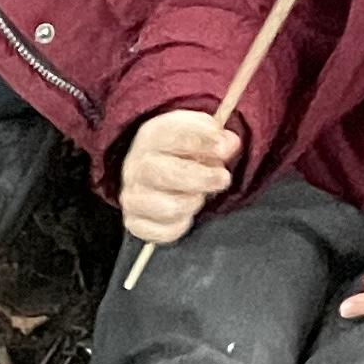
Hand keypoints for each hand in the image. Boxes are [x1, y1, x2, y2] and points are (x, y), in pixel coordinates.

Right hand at [118, 106, 237, 246]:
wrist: (151, 168)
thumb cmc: (180, 149)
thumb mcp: (198, 131)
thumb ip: (216, 136)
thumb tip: (230, 145)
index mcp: (152, 136)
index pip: (175, 137)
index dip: (202, 143)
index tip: (224, 149)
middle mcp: (136, 167)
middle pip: (166, 175)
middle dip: (201, 178)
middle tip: (224, 179)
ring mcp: (133, 197)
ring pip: (168, 208)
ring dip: (192, 203)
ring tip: (199, 196)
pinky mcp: (135, 223)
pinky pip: (162, 232)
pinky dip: (180, 226)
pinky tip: (187, 214)